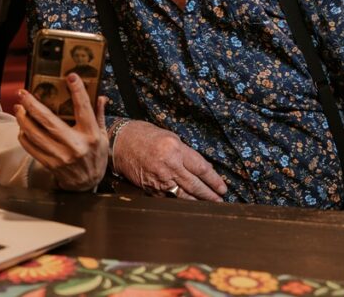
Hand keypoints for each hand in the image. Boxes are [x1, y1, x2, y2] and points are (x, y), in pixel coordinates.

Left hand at [15, 73, 108, 190]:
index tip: (70, 77)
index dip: (77, 91)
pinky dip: (24, 136)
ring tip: (18, 108)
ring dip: (23, 119)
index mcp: (91, 135)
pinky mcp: (50, 164)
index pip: (83, 108)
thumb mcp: (103, 136)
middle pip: (48, 121)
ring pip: (35, 134)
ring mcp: (61, 156)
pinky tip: (22, 127)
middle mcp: (75, 145)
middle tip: (22, 93)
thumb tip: (101, 96)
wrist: (88, 185)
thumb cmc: (96, 156)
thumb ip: (99, 115)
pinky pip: (31, 148)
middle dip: (32, 105)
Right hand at [112, 120, 226, 200]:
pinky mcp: (151, 188)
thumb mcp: (170, 138)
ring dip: (199, 201)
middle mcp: (169, 165)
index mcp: (175, 149)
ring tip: (210, 205)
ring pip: (184, 195)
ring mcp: (159, 178)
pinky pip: (170, 198)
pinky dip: (182, 203)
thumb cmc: (145, 136)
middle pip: (195, 185)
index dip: (214, 180)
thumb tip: (203, 170)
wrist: (120, 143)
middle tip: (220, 200)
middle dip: (210, 194)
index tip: (222, 187)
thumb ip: (186, 154)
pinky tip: (190, 204)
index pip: (201, 168)